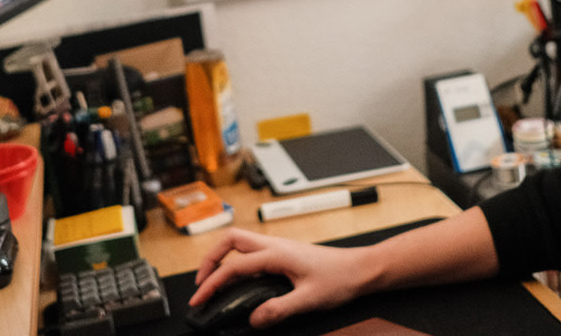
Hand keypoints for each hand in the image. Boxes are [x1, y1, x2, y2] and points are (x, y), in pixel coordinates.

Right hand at [190, 228, 374, 328]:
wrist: (360, 269)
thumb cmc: (340, 279)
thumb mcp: (308, 300)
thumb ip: (278, 310)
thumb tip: (253, 319)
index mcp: (276, 254)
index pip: (233, 266)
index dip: (212, 283)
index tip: (200, 299)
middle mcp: (275, 245)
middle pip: (230, 240)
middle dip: (210, 259)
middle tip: (201, 283)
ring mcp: (279, 247)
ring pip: (240, 242)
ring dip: (222, 258)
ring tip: (214, 281)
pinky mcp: (284, 253)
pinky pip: (252, 251)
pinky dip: (237, 261)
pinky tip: (239, 279)